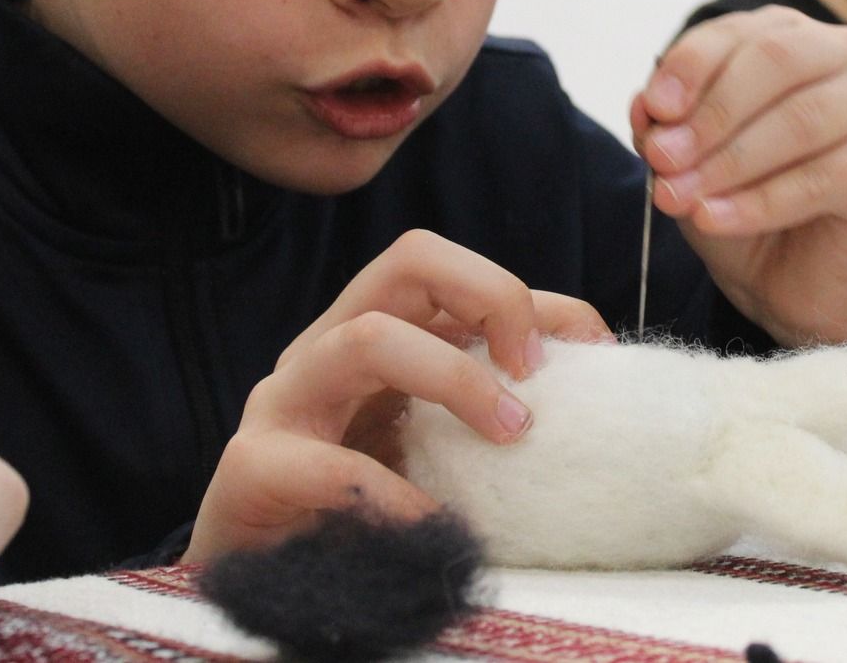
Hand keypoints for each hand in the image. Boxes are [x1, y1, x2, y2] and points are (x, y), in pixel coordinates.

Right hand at [185, 229, 610, 562]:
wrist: (262, 585)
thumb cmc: (359, 511)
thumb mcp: (436, 443)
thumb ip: (493, 402)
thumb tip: (591, 370)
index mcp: (372, 332)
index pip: (453, 273)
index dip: (529, 295)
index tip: (593, 347)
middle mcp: (328, 346)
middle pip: (409, 261)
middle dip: (491, 295)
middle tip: (533, 372)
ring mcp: (285, 400)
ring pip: (368, 338)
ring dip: (453, 378)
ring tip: (509, 433)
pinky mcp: (253, 467)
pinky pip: (332, 465)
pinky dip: (395, 495)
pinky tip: (434, 525)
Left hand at [633, 6, 846, 345]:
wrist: (797, 278)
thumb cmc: (746, 197)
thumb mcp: (690, 158)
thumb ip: (667, 126)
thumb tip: (645, 106)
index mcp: (789, 34)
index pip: (737, 33)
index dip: (690, 66)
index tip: (653, 110)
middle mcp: (843, 54)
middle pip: (775, 60)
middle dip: (712, 113)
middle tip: (663, 159)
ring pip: (800, 119)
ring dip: (729, 161)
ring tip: (678, 197)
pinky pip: (819, 178)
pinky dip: (757, 202)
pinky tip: (713, 218)